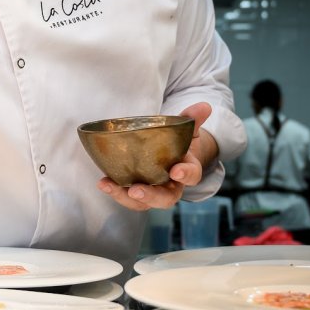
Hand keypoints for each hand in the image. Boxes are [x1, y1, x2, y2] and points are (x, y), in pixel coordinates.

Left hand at [97, 102, 214, 210]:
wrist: (167, 154)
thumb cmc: (176, 144)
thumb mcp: (185, 130)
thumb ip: (192, 119)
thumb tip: (205, 106)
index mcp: (186, 171)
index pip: (191, 176)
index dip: (185, 175)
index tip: (176, 171)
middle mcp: (171, 187)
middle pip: (165, 199)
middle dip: (151, 196)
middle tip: (136, 191)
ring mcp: (152, 193)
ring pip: (143, 203)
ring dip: (125, 197)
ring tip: (110, 186)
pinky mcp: (136, 193)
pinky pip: (126, 197)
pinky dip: (115, 191)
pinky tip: (103, 182)